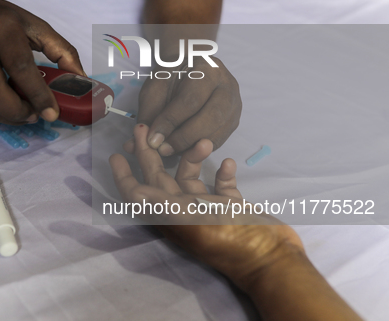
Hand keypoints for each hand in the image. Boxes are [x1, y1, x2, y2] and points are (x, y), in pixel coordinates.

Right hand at [0, 0, 83, 123]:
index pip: (20, 65)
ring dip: (7, 116)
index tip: (53, 111)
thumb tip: (80, 78)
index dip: (38, 93)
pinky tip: (10, 111)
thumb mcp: (34, 25)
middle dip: (17, 110)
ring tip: (26, 114)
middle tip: (36, 115)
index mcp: (2, 29)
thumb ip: (61, 50)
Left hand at [110, 124, 303, 289]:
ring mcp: (208, 208)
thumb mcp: (192, 220)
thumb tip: (132, 192)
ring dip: (193, 157)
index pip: (139, 194)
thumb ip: (162, 203)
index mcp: (170, 216)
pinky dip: (222, 172)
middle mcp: (184, 211)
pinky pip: (221, 183)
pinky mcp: (231, 206)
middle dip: (150, 153)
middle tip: (144, 128)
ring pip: (192, 176)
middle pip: (160, 177)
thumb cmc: (230, 241)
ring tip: (203, 140)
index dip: (124, 176)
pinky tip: (227, 161)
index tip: (116, 154)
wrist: (272, 260)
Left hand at [124, 57, 240, 155]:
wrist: (190, 68)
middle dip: (183, 138)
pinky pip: (219, 141)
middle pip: (210, 118)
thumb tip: (134, 145)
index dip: (171, 122)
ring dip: (192, 147)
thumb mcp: (155, 88)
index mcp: (208, 69)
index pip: (191, 100)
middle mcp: (228, 86)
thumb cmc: (171, 77)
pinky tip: (182, 150)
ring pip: (217, 132)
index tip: (152, 138)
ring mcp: (234, 104)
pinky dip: (199, 149)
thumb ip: (147, 115)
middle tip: (162, 149)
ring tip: (169, 150)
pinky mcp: (234, 121)